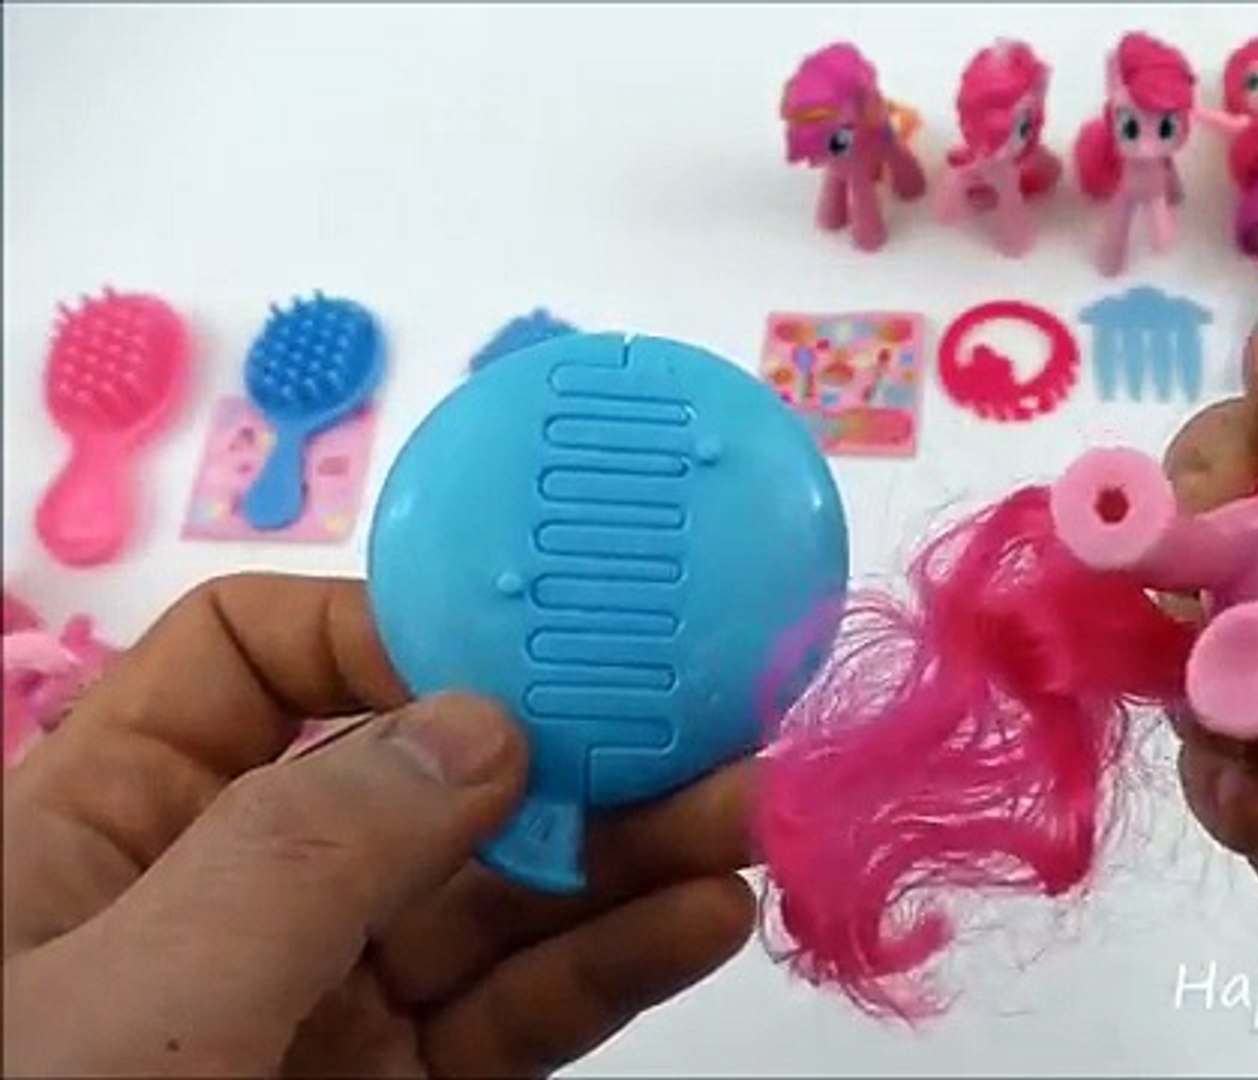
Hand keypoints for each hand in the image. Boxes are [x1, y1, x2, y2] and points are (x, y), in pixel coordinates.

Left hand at [3, 575, 754, 1076]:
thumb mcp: (129, 1005)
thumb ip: (305, 851)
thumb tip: (476, 726)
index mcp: (103, 834)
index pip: (250, 666)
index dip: (388, 632)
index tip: (528, 644)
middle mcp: (223, 906)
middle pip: (414, 777)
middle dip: (565, 744)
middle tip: (702, 720)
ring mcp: (318, 1013)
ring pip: (493, 899)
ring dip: (628, 850)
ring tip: (746, 812)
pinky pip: (518, 1014)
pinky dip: (614, 963)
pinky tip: (697, 916)